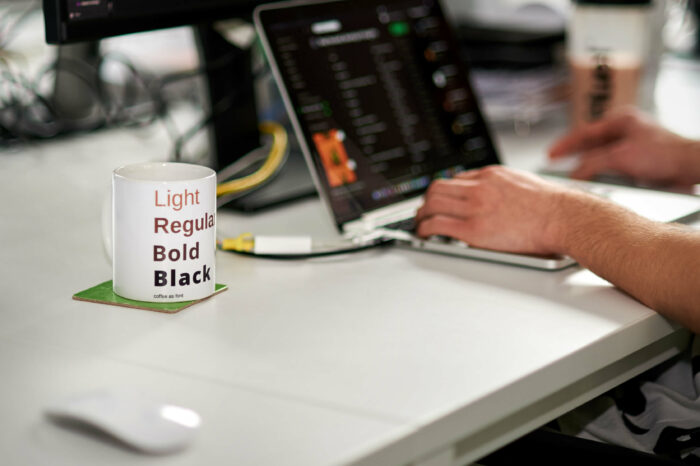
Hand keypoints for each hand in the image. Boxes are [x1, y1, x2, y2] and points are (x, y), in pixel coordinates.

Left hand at [415, 166, 580, 254]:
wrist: (563, 217)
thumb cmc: (553, 206)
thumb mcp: (524, 182)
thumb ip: (504, 186)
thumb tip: (497, 193)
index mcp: (492, 175)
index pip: (457, 178)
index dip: (445, 191)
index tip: (442, 200)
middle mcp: (479, 188)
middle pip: (438, 187)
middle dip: (427, 200)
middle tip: (424, 210)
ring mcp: (475, 207)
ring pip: (433, 203)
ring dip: (422, 213)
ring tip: (420, 223)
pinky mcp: (473, 229)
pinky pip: (438, 224)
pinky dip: (425, 229)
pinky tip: (424, 234)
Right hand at [549, 108, 699, 185]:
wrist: (690, 168)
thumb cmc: (664, 154)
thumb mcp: (619, 156)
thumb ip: (591, 164)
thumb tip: (574, 173)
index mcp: (621, 120)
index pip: (584, 132)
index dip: (565, 144)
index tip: (550, 154)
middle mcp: (626, 132)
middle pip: (591, 146)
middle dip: (574, 157)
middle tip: (557, 166)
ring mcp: (632, 148)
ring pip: (600, 159)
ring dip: (588, 169)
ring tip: (573, 179)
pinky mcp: (638, 164)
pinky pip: (612, 170)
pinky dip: (601, 177)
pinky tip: (595, 185)